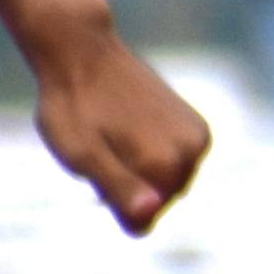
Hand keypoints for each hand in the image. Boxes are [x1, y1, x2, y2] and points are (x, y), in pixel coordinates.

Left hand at [28, 20, 212, 234]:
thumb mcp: (82, 154)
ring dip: (141, 171)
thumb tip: (149, 214)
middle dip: (130, 186)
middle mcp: (193, 152)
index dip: (112, 201)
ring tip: (114, 137)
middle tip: (100, 149)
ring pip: (168, 183)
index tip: (94, 166)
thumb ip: (118, 188)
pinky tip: (129, 130)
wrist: (84, 53)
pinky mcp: (197, 126)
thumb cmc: (74, 107)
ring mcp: (198, 138)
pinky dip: (153, 155)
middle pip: (159, 202)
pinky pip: (176, 164)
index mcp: (166, 164)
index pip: (142, 221)